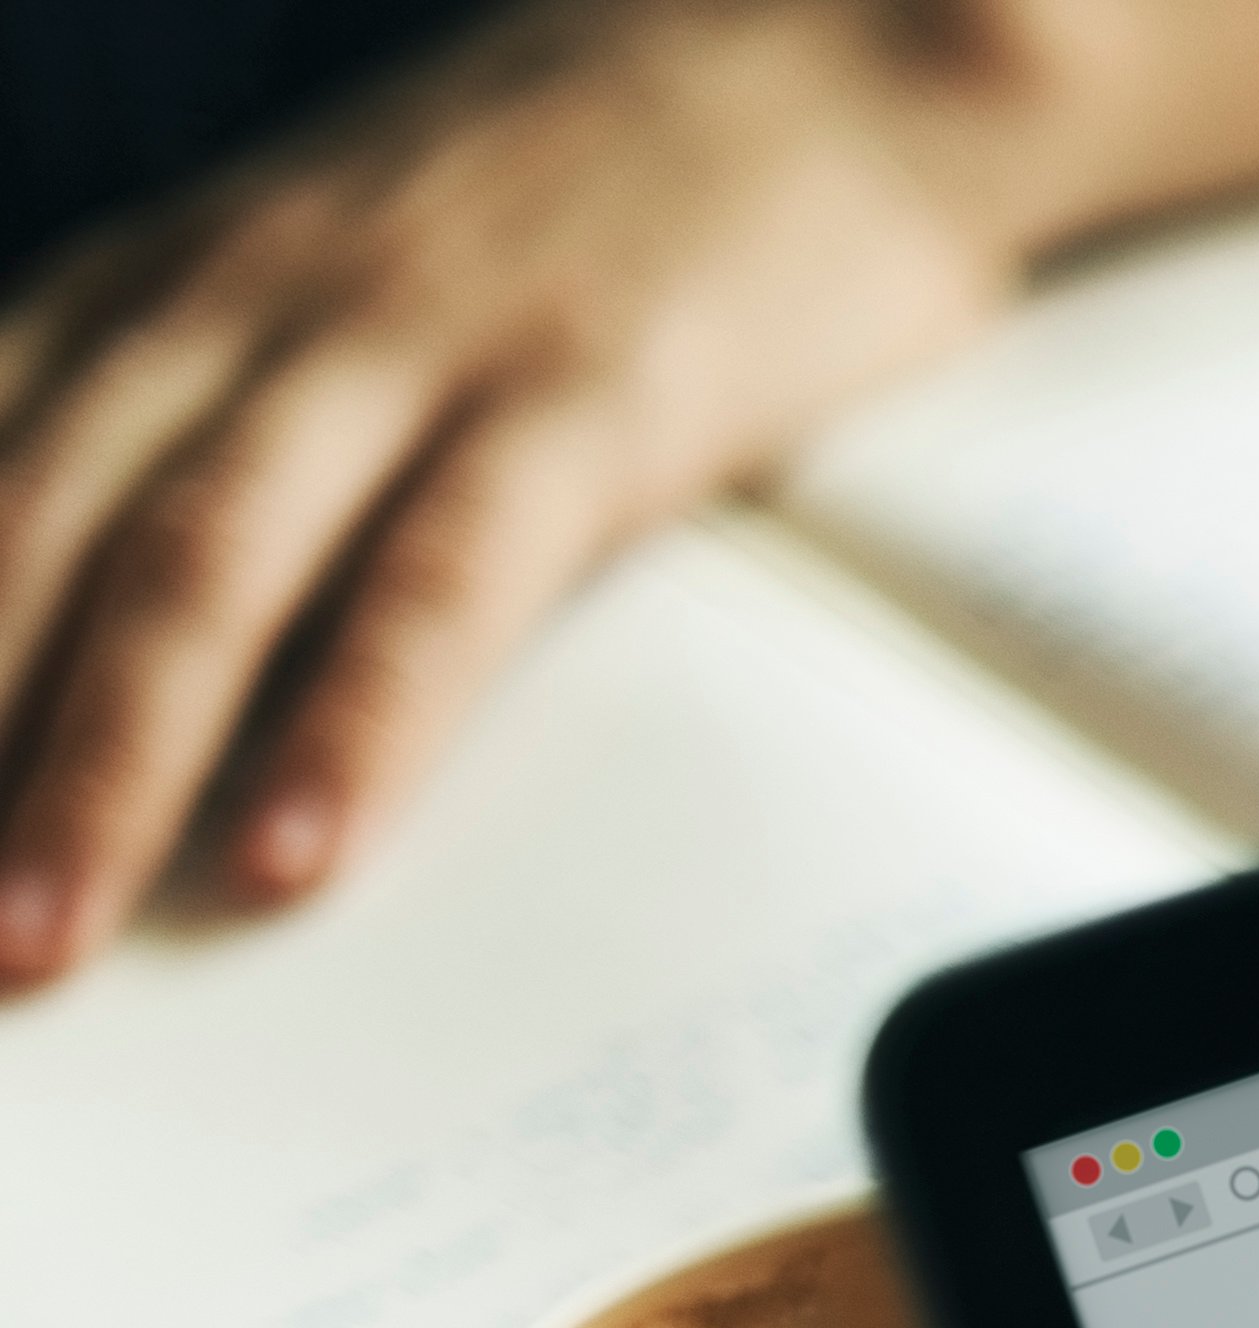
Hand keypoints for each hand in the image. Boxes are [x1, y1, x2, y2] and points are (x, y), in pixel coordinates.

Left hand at [0, 0, 1050, 984]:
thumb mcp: (311, 281)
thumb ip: (193, 423)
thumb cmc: (559, 208)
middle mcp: (236, 307)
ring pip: (196, 569)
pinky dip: (355, 727)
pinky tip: (293, 856)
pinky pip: (439, 587)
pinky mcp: (584, 405)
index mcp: (151, 288)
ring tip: (39, 940)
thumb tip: (76, 636)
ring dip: (94, 766)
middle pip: (30, 536)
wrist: (813, 64)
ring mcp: (408, 350)